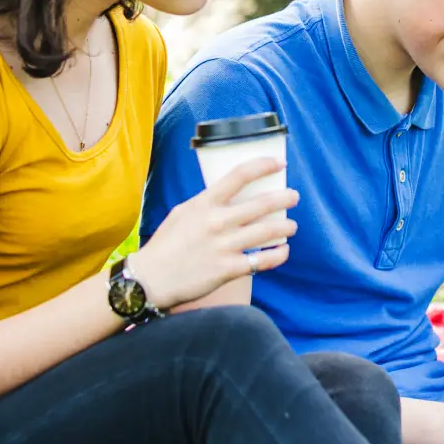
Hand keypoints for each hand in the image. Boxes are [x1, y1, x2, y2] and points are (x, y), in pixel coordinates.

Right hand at [128, 158, 297, 309]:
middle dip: (284, 198)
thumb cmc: (165, 245)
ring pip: (268, 231)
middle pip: (262, 204)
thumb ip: (206, 204)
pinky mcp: (228, 269)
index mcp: (204, 203)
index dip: (263, 166)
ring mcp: (224, 246)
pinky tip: (284, 251)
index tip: (279, 163)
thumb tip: (229, 197)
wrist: (150, 279)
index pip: (239, 175)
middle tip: (293, 197)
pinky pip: (263, 260)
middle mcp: (217, 221)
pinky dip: (278, 255)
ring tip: (292, 226)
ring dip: (286, 227)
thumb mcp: (182, 214)